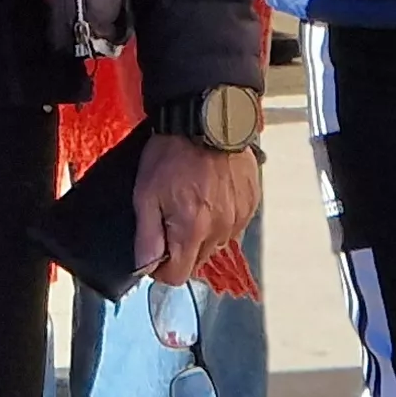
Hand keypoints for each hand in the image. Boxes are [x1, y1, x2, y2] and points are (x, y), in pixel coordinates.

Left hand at [132, 135, 260, 286]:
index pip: (177, 277)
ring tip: (191, 201)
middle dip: (181, 249)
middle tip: (170, 219)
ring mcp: (239, 217)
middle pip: (197, 262)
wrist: (207, 119)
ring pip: (216, 244)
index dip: (161, 269)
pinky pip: (233, 225)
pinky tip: (210, 194)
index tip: (155, 252)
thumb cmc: (173, 152)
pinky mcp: (250, 202)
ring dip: (202, 233)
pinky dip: (221, 217)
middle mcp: (220, 230)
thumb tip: (146, 267)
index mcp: (192, 230)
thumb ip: (147, 236)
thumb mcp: (145, 194)